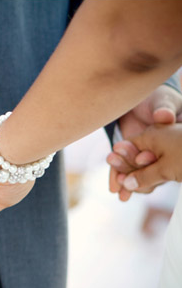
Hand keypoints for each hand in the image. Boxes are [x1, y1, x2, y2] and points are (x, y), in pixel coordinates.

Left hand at [107, 85, 181, 199]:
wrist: (137, 98)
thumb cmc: (157, 99)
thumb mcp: (163, 101)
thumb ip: (163, 108)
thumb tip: (164, 115)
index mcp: (173, 143)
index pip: (165, 156)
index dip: (152, 158)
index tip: (141, 157)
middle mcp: (162, 154)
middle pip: (151, 169)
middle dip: (134, 167)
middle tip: (117, 159)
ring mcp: (147, 159)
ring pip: (139, 174)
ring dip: (126, 174)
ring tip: (116, 174)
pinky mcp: (132, 160)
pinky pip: (127, 173)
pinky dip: (120, 179)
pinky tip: (114, 189)